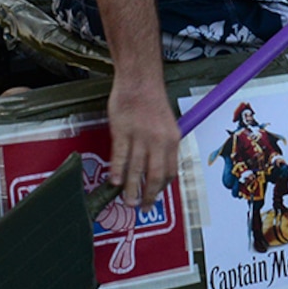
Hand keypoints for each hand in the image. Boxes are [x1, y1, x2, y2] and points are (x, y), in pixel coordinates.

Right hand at [107, 75, 178, 209]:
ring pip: (136, 170)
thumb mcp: (167, 123)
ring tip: (127, 202)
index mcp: (173, 139)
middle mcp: (159, 140)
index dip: (162, 187)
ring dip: (131, 189)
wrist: (139, 80)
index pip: (170, 171)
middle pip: (155, 176)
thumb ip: (164, 144)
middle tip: (143, 208)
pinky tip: (114, 183)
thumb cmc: (151, 99)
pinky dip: (117, 171)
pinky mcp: (122, 131)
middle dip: (148, 196)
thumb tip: (157, 164)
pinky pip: (120, 156)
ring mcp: (140, 136)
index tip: (154, 195)